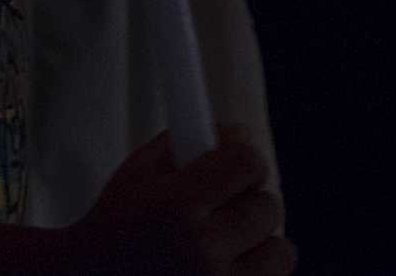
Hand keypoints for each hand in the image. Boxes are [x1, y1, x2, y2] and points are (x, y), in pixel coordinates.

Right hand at [69, 128, 293, 275]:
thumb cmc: (114, 227)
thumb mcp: (137, 173)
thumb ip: (185, 143)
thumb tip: (244, 133)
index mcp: (178, 208)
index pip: (248, 164)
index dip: (245, 160)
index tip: (236, 167)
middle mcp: (201, 252)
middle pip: (268, 207)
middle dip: (250, 202)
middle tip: (226, 210)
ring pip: (281, 255)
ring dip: (261, 246)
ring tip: (230, 246)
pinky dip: (255, 275)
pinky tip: (228, 270)